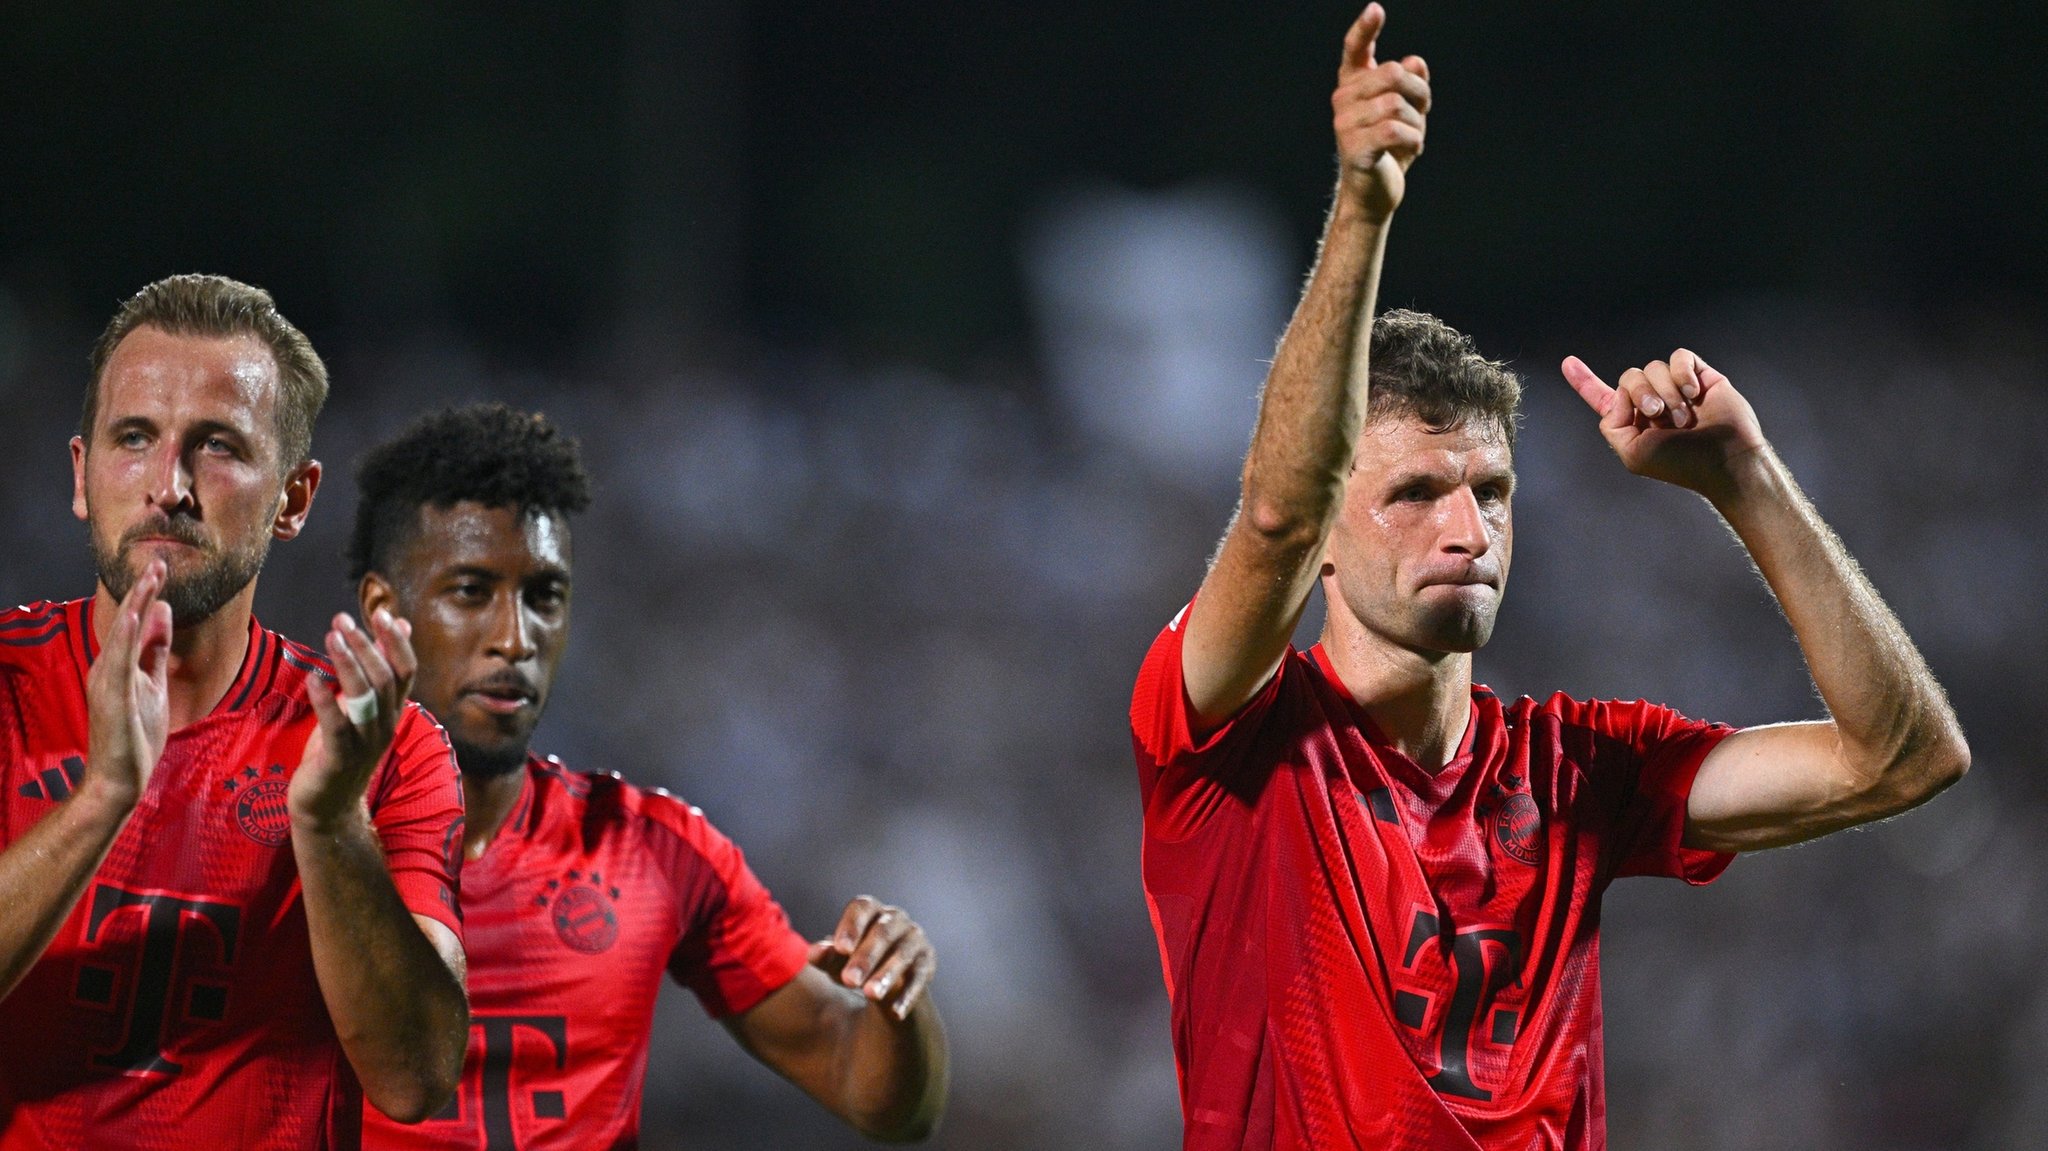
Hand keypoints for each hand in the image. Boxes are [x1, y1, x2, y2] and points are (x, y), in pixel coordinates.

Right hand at [83, 559, 171, 807]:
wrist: (120, 778)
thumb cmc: (135, 733)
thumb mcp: (154, 683)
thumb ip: (156, 650)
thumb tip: (163, 612)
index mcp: (118, 664)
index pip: (134, 622)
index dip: (146, 594)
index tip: (160, 568)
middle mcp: (107, 667)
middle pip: (126, 622)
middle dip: (142, 591)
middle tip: (158, 562)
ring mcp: (108, 682)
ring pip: (122, 636)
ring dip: (134, 606)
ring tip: (148, 579)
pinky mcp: (114, 698)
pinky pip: (120, 662)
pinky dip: (126, 638)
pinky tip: (132, 617)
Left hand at [291, 608, 415, 831]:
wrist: (328, 807)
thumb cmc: (340, 752)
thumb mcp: (361, 708)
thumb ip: (377, 671)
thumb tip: (402, 626)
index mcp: (392, 711)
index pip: (406, 670)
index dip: (397, 641)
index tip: (381, 613)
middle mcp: (384, 725)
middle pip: (385, 678)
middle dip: (365, 645)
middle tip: (342, 621)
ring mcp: (364, 744)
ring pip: (365, 697)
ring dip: (349, 664)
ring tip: (332, 637)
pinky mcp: (339, 759)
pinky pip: (336, 726)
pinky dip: (325, 701)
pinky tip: (313, 677)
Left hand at [809, 896, 935, 1022]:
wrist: (887, 978)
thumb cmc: (854, 961)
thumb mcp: (837, 960)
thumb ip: (826, 956)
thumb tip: (814, 953)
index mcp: (871, 911)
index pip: (862, 908)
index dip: (851, 926)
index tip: (840, 948)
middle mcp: (896, 919)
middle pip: (882, 933)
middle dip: (865, 957)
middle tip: (849, 981)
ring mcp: (915, 939)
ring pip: (903, 955)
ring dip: (886, 975)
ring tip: (870, 995)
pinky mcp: (927, 962)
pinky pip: (919, 978)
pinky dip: (907, 996)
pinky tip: (895, 1013)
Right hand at [1333, 3, 1430, 218]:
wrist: (1373, 195)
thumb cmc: (1389, 150)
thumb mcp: (1408, 112)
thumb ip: (1412, 84)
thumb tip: (1414, 63)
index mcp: (1353, 87)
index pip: (1355, 50)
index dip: (1365, 28)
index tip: (1376, 9)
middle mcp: (1343, 101)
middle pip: (1393, 74)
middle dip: (1419, 93)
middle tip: (1423, 114)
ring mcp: (1345, 125)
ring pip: (1397, 104)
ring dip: (1417, 123)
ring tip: (1413, 138)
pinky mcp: (1355, 149)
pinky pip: (1395, 131)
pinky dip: (1413, 140)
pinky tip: (1411, 149)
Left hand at [1562, 349, 1767, 495]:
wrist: (1725, 460)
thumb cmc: (1681, 464)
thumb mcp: (1633, 453)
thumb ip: (1612, 423)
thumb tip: (1621, 394)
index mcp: (1632, 421)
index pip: (1603, 397)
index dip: (1584, 380)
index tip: (1567, 362)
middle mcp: (1652, 402)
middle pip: (1629, 377)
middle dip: (1640, 394)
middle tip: (1658, 415)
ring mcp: (1676, 388)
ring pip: (1653, 367)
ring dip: (1667, 393)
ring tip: (1684, 418)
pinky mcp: (1700, 376)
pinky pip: (1680, 357)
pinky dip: (1683, 374)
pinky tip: (1695, 395)